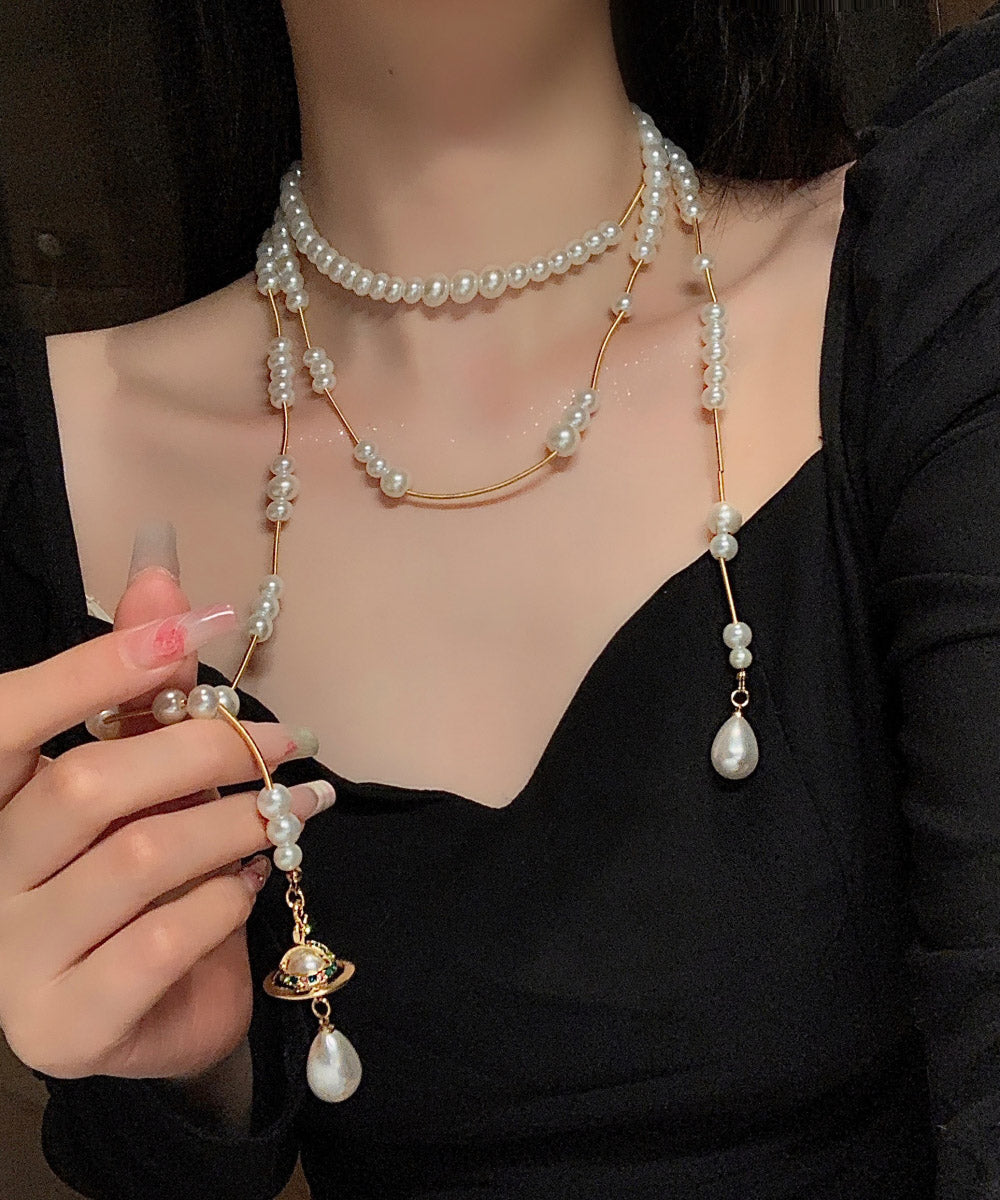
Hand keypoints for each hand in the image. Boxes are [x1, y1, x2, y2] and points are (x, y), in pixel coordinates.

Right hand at [0, 531, 327, 1082]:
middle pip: (90, 785)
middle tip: (290, 741)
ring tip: (293, 809)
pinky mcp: (66, 1025)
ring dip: (239, 822)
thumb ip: (141, 687)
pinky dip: (229, 898)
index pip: (10, 718)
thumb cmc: (153, 881)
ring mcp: (13, 959)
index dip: (96, 667)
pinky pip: (166, 937)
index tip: (194, 632)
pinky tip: (255, 881)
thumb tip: (160, 574)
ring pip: (139, 857)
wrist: (168, 1008)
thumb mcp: (150, 779)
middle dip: (208, 750)